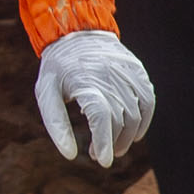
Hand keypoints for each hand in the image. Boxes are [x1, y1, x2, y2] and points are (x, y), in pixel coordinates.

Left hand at [34, 28, 154, 169]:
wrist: (77, 32)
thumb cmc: (58, 68)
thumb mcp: (46, 93)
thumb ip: (56, 123)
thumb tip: (70, 155)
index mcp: (84, 81)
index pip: (101, 116)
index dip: (103, 141)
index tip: (102, 161)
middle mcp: (109, 76)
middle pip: (118, 119)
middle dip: (110, 143)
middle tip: (97, 155)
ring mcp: (126, 73)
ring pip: (135, 114)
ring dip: (126, 137)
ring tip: (112, 148)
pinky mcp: (137, 71)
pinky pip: (147, 101)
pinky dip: (144, 121)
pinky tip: (134, 136)